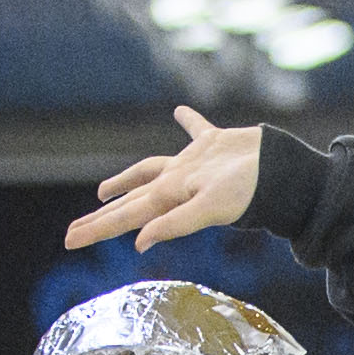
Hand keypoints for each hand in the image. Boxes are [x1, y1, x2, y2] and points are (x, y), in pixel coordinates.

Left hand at [64, 106, 265, 254]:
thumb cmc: (248, 191)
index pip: (125, 215)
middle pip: (131, 199)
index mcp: (171, 197)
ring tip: (106, 188)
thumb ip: (176, 224)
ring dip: (129, 179)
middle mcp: (177, 183)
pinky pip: (195, 129)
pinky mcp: (216, 144)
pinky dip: (188, 121)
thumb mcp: (209, 208)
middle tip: (76, 228)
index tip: (69, 240)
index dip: (96, 227)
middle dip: (103, 215)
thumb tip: (139, 242)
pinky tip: (180, 112)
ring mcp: (195, 165)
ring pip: (152, 170)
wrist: (284, 171)